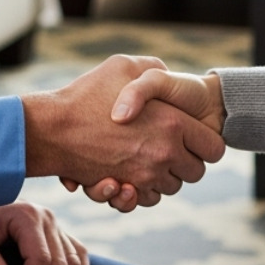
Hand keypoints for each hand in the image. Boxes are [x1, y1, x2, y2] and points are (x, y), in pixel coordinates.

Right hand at [22, 55, 224, 206]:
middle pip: (195, 173)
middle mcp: (164, 153)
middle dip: (185, 162)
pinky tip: (129, 172)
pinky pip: (146, 199)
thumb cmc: (86, 93)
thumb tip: (166, 75)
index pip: (213, 148)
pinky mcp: (125, 190)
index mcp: (173, 123)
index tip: (193, 136)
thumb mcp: (124, 65)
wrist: (51, 128)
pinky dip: (142, 191)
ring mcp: (145, 175)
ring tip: (145, 157)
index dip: (206, 143)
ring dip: (162, 177)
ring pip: (171, 188)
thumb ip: (152, 69)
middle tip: (168, 146)